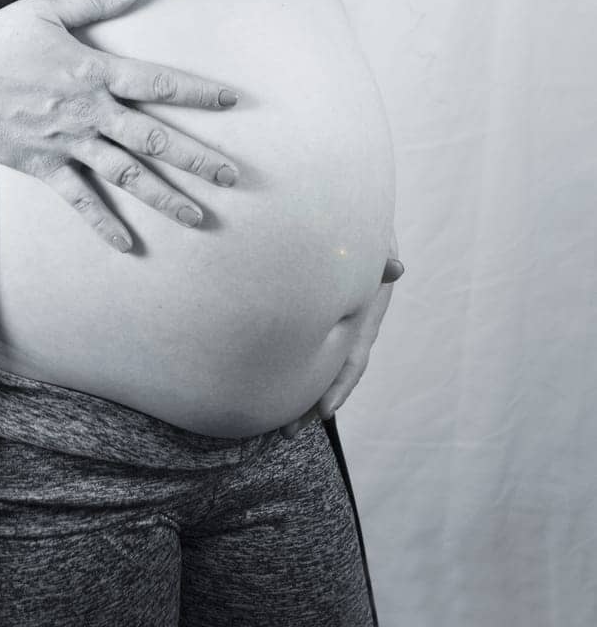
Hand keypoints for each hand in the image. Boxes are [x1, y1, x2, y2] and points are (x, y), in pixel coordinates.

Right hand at [0, 0, 241, 252]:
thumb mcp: (45, 9)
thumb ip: (93, 1)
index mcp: (94, 72)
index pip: (157, 82)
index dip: (196, 92)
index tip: (230, 100)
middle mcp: (90, 112)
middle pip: (154, 139)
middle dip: (197, 159)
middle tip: (232, 177)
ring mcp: (69, 144)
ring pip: (127, 175)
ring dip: (165, 197)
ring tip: (199, 216)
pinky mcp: (45, 167)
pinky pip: (80, 200)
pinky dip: (104, 224)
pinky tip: (128, 244)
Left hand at [279, 250, 403, 438]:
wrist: (357, 234)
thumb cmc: (361, 241)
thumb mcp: (369, 252)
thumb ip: (378, 264)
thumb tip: (397, 268)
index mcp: (364, 320)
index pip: (353, 360)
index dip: (340, 386)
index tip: (325, 411)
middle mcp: (350, 332)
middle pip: (330, 376)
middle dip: (310, 404)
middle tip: (287, 431)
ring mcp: (335, 330)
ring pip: (317, 368)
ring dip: (298, 395)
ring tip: (276, 423)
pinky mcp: (317, 323)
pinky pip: (305, 351)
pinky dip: (291, 370)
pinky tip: (268, 385)